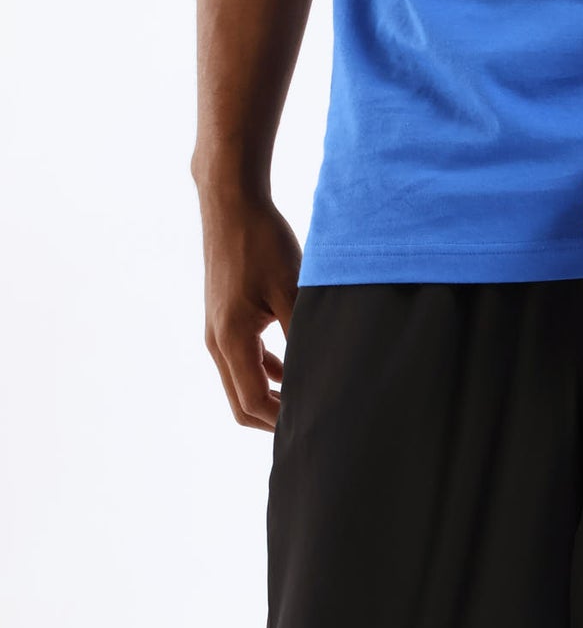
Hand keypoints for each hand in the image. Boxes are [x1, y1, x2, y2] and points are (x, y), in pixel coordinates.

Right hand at [197, 191, 300, 429]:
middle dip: (273, 420)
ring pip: (240, 385)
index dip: (283, 422)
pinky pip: (242, 362)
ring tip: (308, 401)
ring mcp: (217, 331)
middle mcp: (217, 342)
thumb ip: (302, 338)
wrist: (231, 202)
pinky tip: (294, 370)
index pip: (254, 402)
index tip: (314, 425)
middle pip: (241, 404)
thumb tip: (321, 378)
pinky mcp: (223, 319)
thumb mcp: (292, 292)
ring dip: (270, 397)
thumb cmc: (262, 241)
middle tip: (311, 425)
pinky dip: (266, 374)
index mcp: (231, 339)